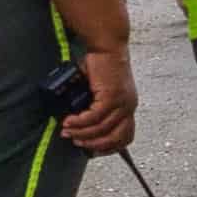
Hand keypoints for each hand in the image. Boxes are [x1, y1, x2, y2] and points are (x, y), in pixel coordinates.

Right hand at [61, 40, 138, 154]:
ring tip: (67, 131)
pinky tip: (68, 121)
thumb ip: (94, 105)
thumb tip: (77, 123)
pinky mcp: (111, 96)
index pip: (126, 136)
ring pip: (102, 129)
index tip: (92, 150)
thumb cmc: (101, 65)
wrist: (107, 46)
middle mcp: (129, 106)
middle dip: (94, 145)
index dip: (110, 147)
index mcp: (128, 106)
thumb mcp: (100, 90)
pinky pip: (94, 117)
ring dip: (82, 133)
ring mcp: (122, 102)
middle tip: (76, 142)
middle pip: (116, 138)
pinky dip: (80, 122)